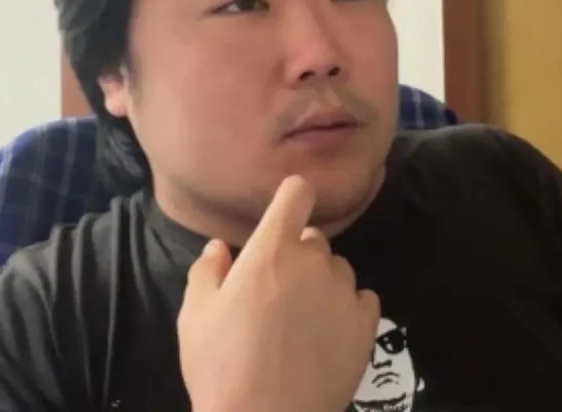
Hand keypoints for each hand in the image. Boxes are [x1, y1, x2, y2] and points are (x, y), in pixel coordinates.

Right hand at [178, 175, 380, 411]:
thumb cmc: (222, 367)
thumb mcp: (195, 317)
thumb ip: (207, 272)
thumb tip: (219, 247)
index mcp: (272, 251)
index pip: (297, 194)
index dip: (293, 196)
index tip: (286, 210)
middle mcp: (314, 262)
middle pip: (313, 239)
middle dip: (297, 255)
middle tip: (277, 292)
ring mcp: (344, 292)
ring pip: (338, 269)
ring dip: (323, 282)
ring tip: (301, 320)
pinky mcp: (366, 324)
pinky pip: (362, 299)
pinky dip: (347, 308)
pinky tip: (327, 334)